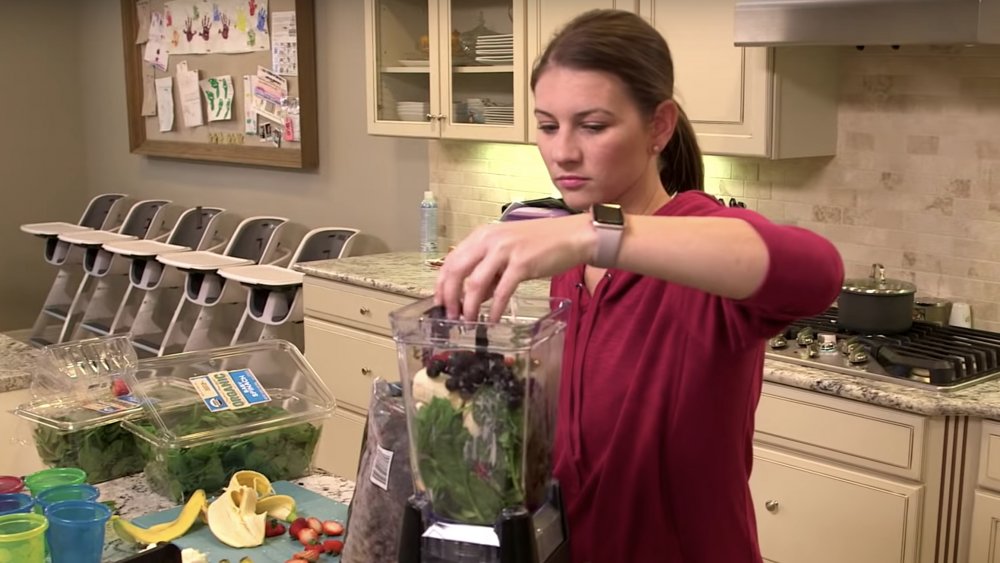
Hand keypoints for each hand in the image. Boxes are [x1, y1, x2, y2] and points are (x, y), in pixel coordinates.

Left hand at [435, 213, 594, 320]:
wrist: (573, 236)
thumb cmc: (542, 244)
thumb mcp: (508, 252)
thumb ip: (489, 270)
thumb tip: (476, 296)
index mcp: (483, 235)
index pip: (452, 259)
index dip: (441, 283)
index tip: (439, 301)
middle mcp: (490, 239)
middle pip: (456, 270)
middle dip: (449, 297)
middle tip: (450, 316)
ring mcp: (505, 251)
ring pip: (475, 283)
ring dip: (469, 306)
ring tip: (469, 321)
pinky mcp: (522, 264)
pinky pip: (501, 291)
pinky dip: (495, 309)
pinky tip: (493, 320)